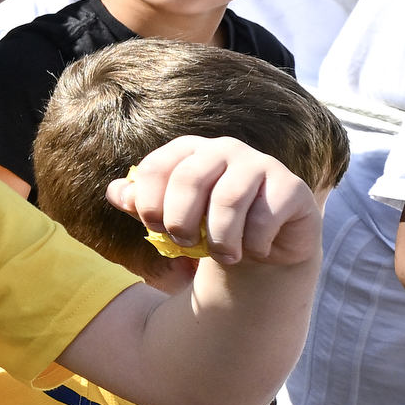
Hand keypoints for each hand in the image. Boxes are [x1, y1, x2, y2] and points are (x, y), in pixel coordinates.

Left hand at [110, 136, 319, 266]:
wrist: (261, 247)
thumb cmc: (207, 227)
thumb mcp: (169, 218)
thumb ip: (139, 204)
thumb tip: (114, 192)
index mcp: (188, 150)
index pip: (154, 167)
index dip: (148, 204)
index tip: (155, 230)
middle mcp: (224, 148)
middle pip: (189, 180)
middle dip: (181, 222)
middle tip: (185, 244)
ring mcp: (260, 164)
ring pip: (228, 200)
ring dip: (219, 239)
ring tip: (223, 255)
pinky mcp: (291, 187)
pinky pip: (264, 217)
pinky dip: (253, 243)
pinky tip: (255, 249)